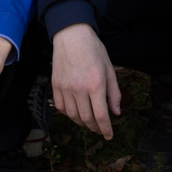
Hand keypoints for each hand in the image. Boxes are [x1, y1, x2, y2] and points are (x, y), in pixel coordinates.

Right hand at [49, 23, 121, 139]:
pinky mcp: (56, 86)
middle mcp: (79, 89)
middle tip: (100, 129)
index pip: (101, 116)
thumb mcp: (109, 69)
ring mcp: (65, 88)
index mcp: (96, 85)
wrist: (71, 35)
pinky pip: (61, 107)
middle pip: (87, 118)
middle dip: (95, 127)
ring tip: (89, 122)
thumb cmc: (94, 50)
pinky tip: (75, 111)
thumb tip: (116, 112)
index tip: (109, 136)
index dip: (106, 129)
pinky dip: (69, 114)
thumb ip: (114, 93)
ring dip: (82, 122)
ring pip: (73, 116)